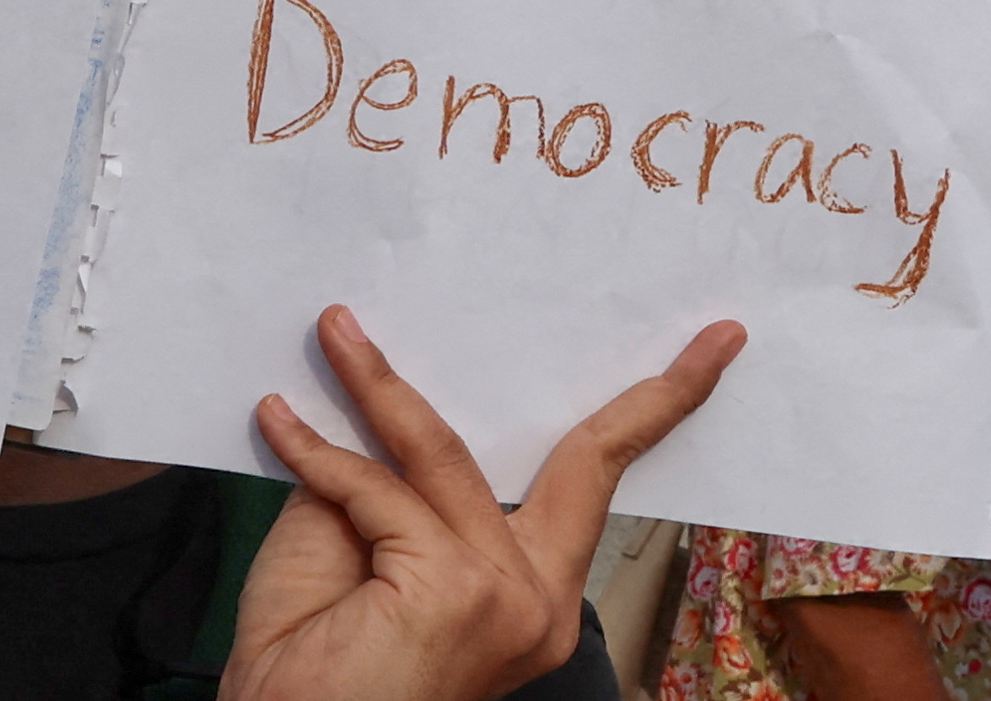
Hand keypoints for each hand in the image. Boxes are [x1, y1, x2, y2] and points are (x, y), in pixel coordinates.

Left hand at [234, 305, 740, 700]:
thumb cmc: (312, 673)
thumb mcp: (360, 556)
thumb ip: (392, 489)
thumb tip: (385, 405)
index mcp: (529, 601)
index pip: (589, 483)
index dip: (651, 409)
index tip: (714, 346)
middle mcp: (534, 603)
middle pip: (582, 460)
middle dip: (637, 390)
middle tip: (695, 324)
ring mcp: (501, 597)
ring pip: (439, 452)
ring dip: (376, 384)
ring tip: (337, 331)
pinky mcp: (453, 588)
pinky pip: (374, 487)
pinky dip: (314, 449)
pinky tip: (276, 418)